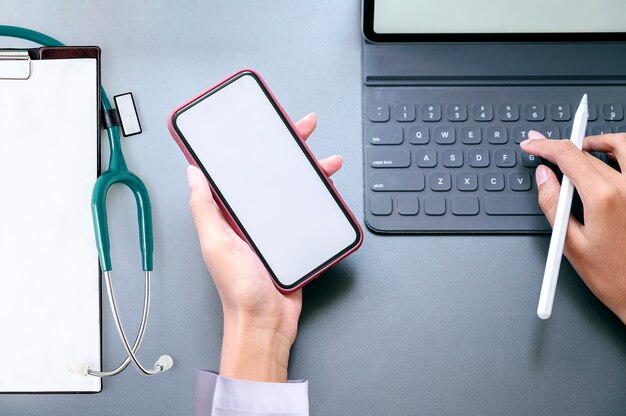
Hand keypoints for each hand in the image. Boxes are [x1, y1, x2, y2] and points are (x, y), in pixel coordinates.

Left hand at [186, 113, 343, 380]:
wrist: (267, 322)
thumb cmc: (238, 289)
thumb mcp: (216, 244)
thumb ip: (205, 208)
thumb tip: (193, 172)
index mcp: (230, 214)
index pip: (240, 171)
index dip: (251, 146)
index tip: (262, 126)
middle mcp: (252, 217)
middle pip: (272, 173)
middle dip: (289, 149)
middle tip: (303, 129)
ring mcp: (275, 227)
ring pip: (294, 189)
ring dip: (311, 172)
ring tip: (327, 162)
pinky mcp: (295, 240)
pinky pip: (308, 212)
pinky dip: (319, 199)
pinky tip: (328, 190)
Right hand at [521, 130, 625, 323]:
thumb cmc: (613, 276)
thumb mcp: (569, 243)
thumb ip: (552, 203)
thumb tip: (543, 176)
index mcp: (604, 197)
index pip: (568, 155)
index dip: (545, 145)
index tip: (532, 143)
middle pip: (588, 152)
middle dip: (563, 149)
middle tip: (546, 153)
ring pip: (621, 145)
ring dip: (598, 142)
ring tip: (582, 150)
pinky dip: (621, 153)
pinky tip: (609, 162)